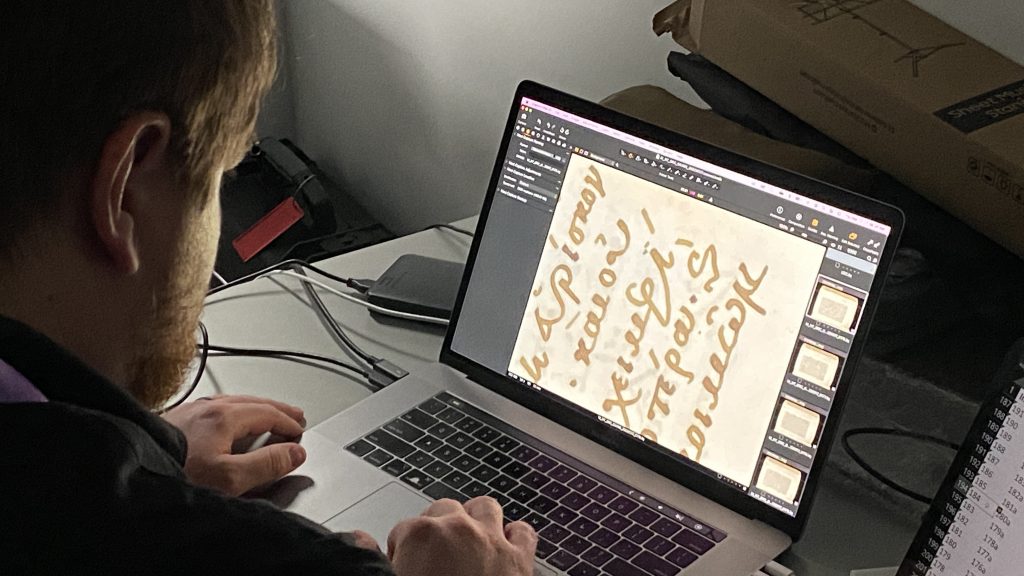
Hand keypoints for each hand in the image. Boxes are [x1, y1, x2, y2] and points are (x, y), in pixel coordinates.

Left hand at [162, 395, 306, 495]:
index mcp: (223, 416)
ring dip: (256, 408)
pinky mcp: (175, 420)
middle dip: (277, 409)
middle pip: (252, 402)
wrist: (132, 476)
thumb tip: (294, 452)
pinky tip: (229, 421)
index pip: (268, 412)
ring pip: (233, 402)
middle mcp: (206, 408)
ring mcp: (189, 411)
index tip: (300, 432)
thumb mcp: (230, 479)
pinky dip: (234, 412)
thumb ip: (267, 464)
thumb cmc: (174, 477)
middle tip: (295, 416)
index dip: (289, 422)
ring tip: (268, 417)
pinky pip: (215, 408)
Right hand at [387, 497, 536, 575]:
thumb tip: (360, 539)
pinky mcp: (520, 559)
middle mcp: (458, 529)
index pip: (403, 527)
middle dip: (436, 528)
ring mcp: (492, 540)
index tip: (403, 565)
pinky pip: (523, 531)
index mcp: (420, 536)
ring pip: (484, 507)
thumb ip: (372, 563)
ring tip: (466, 542)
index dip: (401, 549)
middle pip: (443, 509)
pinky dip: (513, 536)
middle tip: (431, 557)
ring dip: (474, 520)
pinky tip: (503, 548)